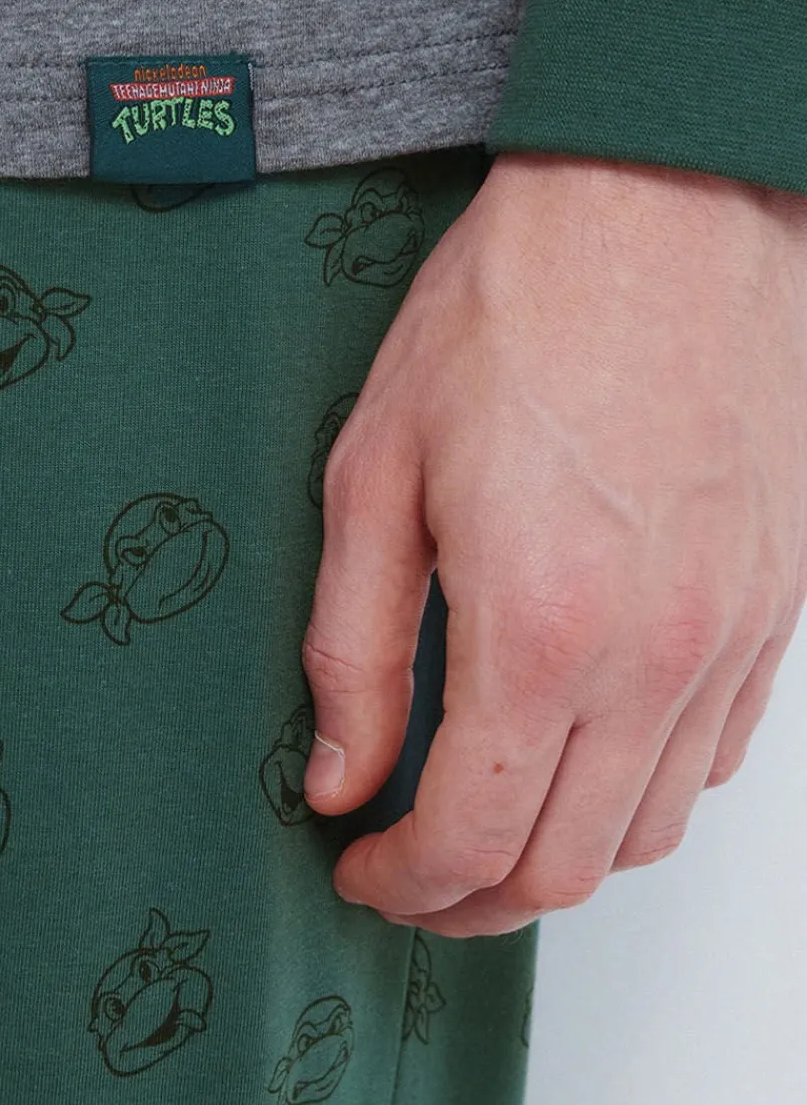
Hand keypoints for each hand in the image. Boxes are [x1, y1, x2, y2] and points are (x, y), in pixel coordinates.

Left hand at [300, 151, 806, 936]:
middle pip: (568, 866)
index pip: (472, 837)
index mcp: (539, 629)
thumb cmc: (517, 308)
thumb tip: (342, 774)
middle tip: (411, 875)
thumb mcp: (376, 471)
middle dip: (472, 899)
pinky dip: (645, 793)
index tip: (362, 869)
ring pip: (651, 830)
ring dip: (560, 859)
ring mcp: (733, 635)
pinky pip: (719, 756)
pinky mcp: (777, 604)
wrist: (656, 205)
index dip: (404, 883)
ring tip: (491, 828)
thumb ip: (355, 647)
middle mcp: (656, 655)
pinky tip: (586, 756)